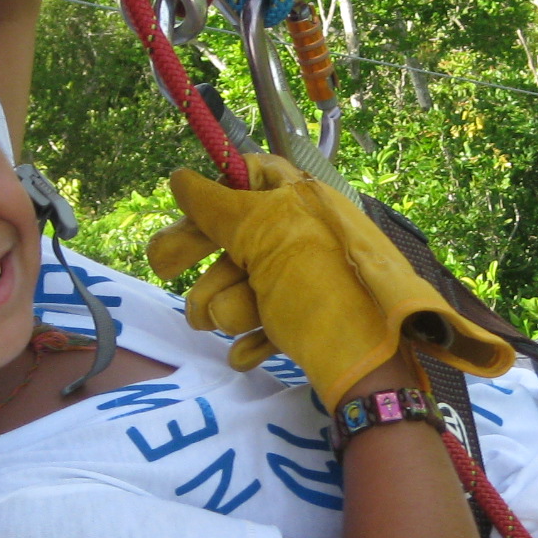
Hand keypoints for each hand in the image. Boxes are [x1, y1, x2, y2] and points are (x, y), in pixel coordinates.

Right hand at [147, 155, 515, 407]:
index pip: (250, 177)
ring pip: (245, 286)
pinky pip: (267, 325)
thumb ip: (218, 206)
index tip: (186, 209)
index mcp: (301, 201)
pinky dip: (254, 338)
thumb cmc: (318, 284)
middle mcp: (303, 235)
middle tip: (163, 269)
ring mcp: (306, 282)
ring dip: (228, 305)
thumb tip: (180, 179)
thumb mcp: (265, 234)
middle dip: (200, 255)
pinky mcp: (308, 324)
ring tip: (227, 320)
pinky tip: (243, 355)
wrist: (374, 360)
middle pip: (236, 237)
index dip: (215, 192)